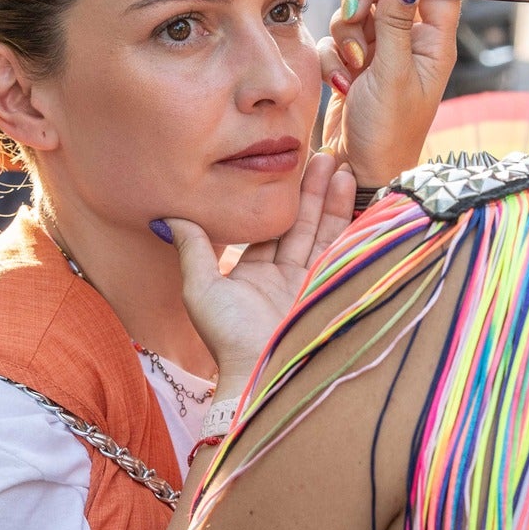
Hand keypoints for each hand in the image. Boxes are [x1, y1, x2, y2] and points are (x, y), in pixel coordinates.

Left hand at [166, 152, 355, 385]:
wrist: (266, 374)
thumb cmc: (229, 336)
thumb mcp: (201, 289)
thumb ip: (193, 249)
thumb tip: (169, 216)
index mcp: (255, 275)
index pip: (270, 228)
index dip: (281, 199)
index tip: (288, 168)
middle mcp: (285, 278)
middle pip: (302, 225)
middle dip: (312, 191)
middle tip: (322, 155)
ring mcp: (313, 286)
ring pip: (325, 234)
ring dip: (333, 200)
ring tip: (341, 166)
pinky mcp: (335, 291)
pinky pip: (345, 253)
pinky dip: (353, 226)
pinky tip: (358, 198)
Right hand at [321, 0, 460, 188]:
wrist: (359, 171)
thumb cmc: (387, 131)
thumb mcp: (392, 73)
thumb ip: (397, 21)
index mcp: (434, 42)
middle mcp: (409, 42)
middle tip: (358, 16)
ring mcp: (380, 52)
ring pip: (358, 10)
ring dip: (346, 32)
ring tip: (352, 66)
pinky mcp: (352, 64)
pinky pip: (336, 36)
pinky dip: (333, 56)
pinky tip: (339, 84)